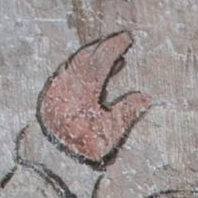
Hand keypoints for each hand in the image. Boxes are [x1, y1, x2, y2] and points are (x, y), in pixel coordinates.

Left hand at [38, 32, 148, 169]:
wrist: (53, 159)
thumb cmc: (85, 148)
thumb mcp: (112, 131)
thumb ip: (129, 110)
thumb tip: (145, 97)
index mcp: (83, 86)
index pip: (101, 58)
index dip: (115, 46)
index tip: (128, 38)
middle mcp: (67, 81)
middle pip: (87, 55)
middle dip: (104, 46)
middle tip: (119, 39)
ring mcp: (58, 86)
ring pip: (77, 63)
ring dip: (95, 57)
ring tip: (113, 58)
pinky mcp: (52, 95)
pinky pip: (70, 73)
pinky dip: (84, 69)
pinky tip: (96, 76)